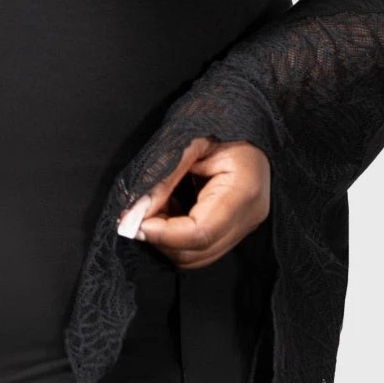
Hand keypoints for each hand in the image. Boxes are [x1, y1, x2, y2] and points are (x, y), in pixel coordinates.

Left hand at [115, 137, 269, 269]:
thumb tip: (137, 209)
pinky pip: (201, 248)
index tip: (135, 220)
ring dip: (166, 241)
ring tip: (151, 211)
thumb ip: (164, 175)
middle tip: (136, 215)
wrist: (248, 125)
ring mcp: (245, 225)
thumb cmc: (222, 125)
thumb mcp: (191, 141)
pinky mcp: (236, 228)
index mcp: (243, 191)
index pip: (201, 233)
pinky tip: (166, 213)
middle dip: (160, 239)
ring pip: (197, 257)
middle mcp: (249, 216)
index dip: (163, 234)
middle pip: (198, 252)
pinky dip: (176, 239)